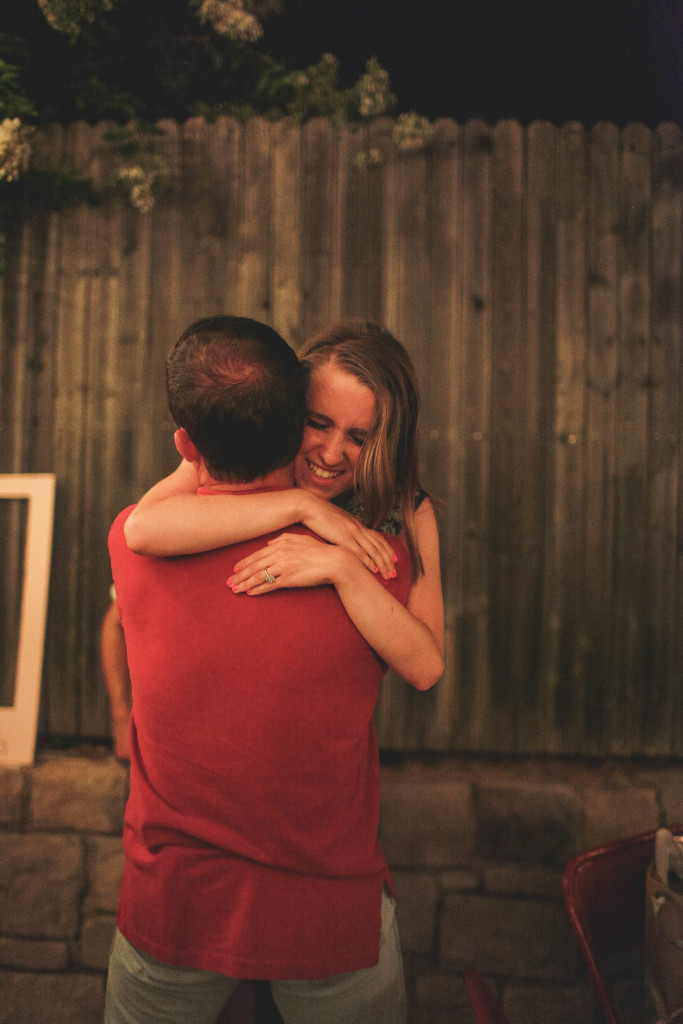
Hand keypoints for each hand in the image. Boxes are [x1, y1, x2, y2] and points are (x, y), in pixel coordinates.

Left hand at [227, 533, 367, 594]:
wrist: (334, 561)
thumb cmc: (319, 550)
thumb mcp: (301, 539)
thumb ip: (284, 538)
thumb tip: (270, 542)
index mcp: (281, 544)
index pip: (257, 554)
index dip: (245, 563)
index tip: (235, 569)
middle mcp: (279, 555)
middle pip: (254, 566)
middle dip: (240, 575)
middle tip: (228, 582)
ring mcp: (283, 567)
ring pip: (259, 576)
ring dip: (245, 584)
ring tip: (235, 590)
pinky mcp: (289, 579)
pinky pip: (270, 586)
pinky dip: (258, 590)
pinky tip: (250, 593)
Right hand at [300, 495, 396, 578]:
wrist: (308, 506)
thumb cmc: (317, 514)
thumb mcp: (335, 521)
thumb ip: (342, 529)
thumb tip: (344, 536)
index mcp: (356, 523)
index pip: (377, 537)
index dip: (387, 548)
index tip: (394, 559)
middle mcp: (357, 527)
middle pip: (379, 545)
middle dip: (389, 560)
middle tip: (395, 572)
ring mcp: (352, 532)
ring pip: (373, 550)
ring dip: (383, 563)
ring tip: (389, 575)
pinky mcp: (343, 538)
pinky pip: (359, 552)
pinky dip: (369, 562)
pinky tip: (374, 570)